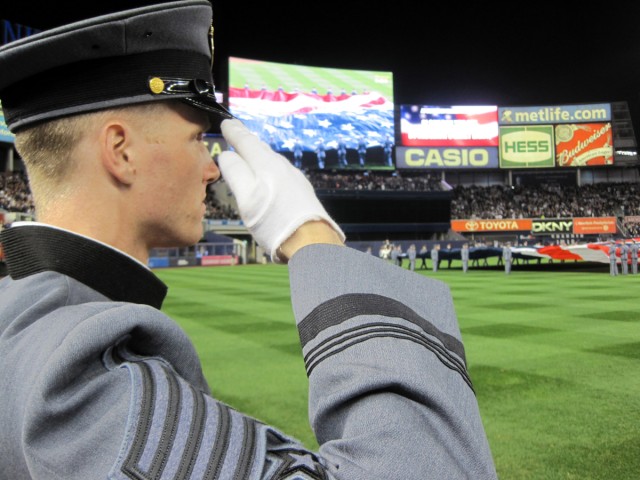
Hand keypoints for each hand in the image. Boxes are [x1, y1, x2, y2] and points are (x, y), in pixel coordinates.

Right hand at [218, 119, 344, 261]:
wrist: (311, 242)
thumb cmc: (274, 222)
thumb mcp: (247, 198)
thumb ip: (235, 173)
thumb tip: (227, 155)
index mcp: (266, 165)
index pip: (246, 142)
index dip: (234, 132)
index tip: (225, 122)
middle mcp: (283, 166)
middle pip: (260, 148)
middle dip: (246, 139)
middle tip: (236, 130)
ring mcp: (295, 178)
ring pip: (272, 159)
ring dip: (258, 152)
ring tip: (249, 149)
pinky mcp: (302, 192)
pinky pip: (281, 171)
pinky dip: (269, 165)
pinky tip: (269, 174)